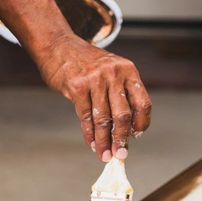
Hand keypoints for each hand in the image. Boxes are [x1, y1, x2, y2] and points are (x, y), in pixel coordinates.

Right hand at [35, 36, 151, 160]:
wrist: (58, 45)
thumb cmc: (88, 62)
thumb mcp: (112, 69)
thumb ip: (122, 92)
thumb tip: (128, 129)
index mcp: (128, 71)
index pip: (143, 103)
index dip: (142, 123)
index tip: (136, 135)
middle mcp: (114, 74)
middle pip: (123, 115)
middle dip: (122, 139)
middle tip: (121, 154)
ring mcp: (95, 80)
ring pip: (103, 120)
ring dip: (104, 141)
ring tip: (105, 154)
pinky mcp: (76, 87)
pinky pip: (86, 117)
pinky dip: (89, 134)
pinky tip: (92, 143)